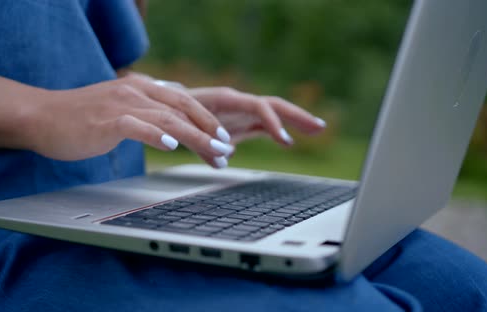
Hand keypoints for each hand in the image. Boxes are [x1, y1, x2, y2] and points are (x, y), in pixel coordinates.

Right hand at [30, 75, 233, 167]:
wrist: (40, 116)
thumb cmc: (79, 118)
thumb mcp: (118, 110)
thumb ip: (144, 115)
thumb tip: (170, 129)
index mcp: (140, 88)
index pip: (183, 101)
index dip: (207, 119)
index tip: (223, 139)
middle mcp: (134, 91)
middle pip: (182, 108)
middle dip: (209, 130)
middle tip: (227, 150)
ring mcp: (120, 104)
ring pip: (167, 118)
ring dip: (195, 137)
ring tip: (214, 152)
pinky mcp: (106, 121)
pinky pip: (137, 127)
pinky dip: (157, 135)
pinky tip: (172, 146)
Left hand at [187, 87, 325, 145]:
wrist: (168, 110)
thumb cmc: (174, 115)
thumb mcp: (183, 127)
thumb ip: (201, 142)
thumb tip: (223, 158)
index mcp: (226, 99)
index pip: (258, 106)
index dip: (273, 122)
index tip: (285, 140)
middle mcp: (238, 103)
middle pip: (274, 106)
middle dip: (297, 115)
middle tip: (318, 127)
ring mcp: (241, 113)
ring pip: (275, 114)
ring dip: (296, 120)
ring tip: (318, 129)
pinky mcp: (241, 123)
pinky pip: (266, 125)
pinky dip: (280, 131)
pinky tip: (293, 140)